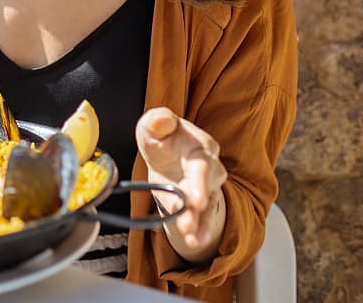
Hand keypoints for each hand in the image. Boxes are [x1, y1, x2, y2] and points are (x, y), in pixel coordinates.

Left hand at [136, 107, 226, 260]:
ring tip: (191, 237)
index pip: (203, 161)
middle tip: (193, 213)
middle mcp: (210, 168)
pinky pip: (203, 220)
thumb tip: (163, 120)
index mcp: (201, 145)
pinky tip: (193, 242)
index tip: (195, 197)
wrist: (166, 155)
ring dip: (199, 222)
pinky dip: (199, 232)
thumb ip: (157, 120)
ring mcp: (207, 189)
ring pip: (206, 206)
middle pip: (207, 185)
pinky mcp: (200, 206)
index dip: (200, 177)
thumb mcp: (152, 126)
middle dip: (200, 200)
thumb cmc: (162, 137)